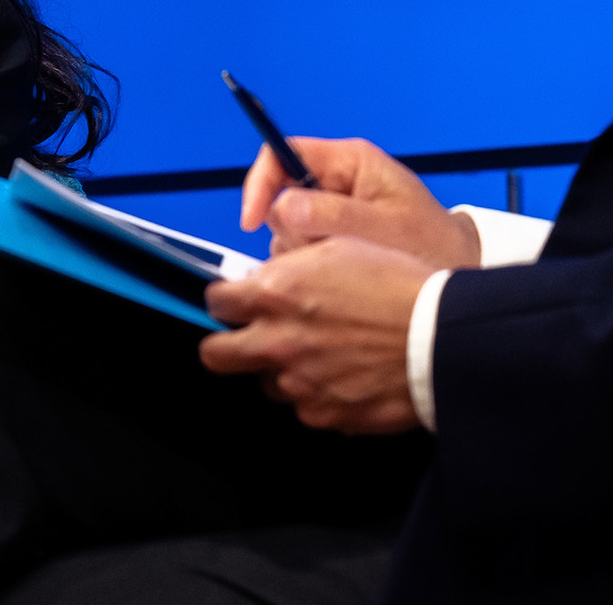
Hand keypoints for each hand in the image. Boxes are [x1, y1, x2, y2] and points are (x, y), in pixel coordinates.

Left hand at [201, 236, 432, 433]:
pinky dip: (318, 396)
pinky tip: (345, 378)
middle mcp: (277, 341)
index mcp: (275, 294)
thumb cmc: (400, 285)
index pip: (215, 303)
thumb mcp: (338, 248)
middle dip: (226, 345)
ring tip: (318, 357)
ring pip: (266, 384)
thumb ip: (289, 266)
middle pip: (215, 355)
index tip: (238, 303)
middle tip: (250, 339)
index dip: (227, 302)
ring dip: (281, 372)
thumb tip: (265, 278)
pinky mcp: (325, 413)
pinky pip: (305, 408)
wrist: (447, 336)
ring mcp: (298, 382)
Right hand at [240, 137, 479, 268]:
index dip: (260, 184)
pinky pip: (296, 246)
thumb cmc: (435, 248)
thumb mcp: (386, 229)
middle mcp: (336, 180)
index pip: (280, 153)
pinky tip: (338, 274)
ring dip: (302, 250)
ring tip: (344, 265)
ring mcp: (331, 208)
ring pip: (284, 225)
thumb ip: (334, 215)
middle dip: (292, 229)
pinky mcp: (329, 234)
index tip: (252, 220)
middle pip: (278, 194)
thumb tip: (284, 207)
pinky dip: (308, 264)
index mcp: (351, 161)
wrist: (455, 281)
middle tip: (326, 252)